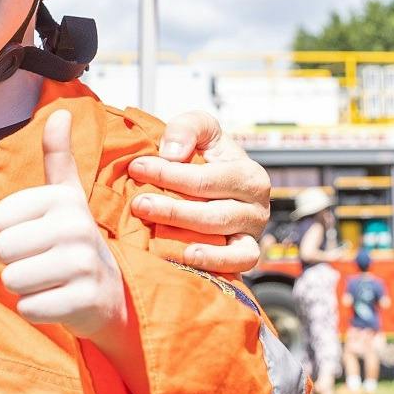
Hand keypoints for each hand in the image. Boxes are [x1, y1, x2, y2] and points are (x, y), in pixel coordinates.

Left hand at [0, 111, 127, 339]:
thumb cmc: (76, 242)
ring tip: (50, 280)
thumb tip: (59, 111)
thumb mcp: (68, 197)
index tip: (36, 235)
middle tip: (42, 261)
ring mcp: (82, 265)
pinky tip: (58, 299)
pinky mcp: (83, 300)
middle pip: (2, 249)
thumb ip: (58, 156)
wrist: (113, 294)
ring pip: (12, 279)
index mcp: (63, 199)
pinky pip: (28, 307)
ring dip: (24, 286)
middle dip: (15, 262)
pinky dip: (36, 308)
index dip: (9, 233)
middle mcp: (75, 227)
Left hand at [126, 108, 268, 275]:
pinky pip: (237, 264)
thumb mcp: (199, 130)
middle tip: (139, 204)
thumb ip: (187, 129)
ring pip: (224, 240)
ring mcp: (251, 233)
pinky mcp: (245, 255)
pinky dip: (215, 263)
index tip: (137, 168)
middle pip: (213, 213)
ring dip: (186, 236)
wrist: (215, 185)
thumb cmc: (207, 156)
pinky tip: (186, 257)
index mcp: (248, 174)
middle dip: (172, 209)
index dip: (169, 175)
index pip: (206, 179)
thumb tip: (173, 154)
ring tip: (156, 231)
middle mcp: (256, 206)